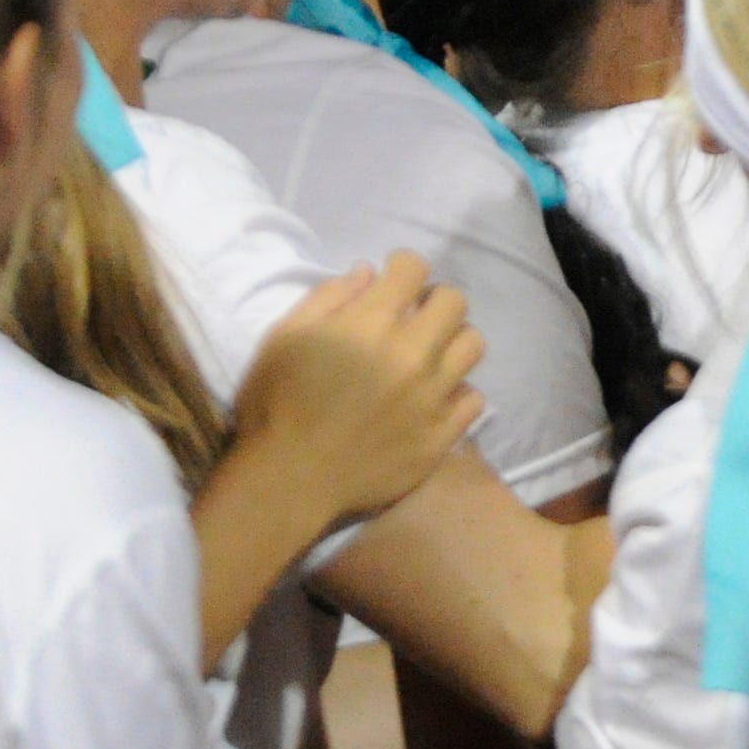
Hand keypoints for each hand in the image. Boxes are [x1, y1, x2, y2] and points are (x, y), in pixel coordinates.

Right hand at [234, 252, 484, 523]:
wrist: (288, 482)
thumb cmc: (275, 403)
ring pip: (472, 346)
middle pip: (454, 302)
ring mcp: (431, 398)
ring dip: (450, 341)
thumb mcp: (285, 336)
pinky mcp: (440, 437)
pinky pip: (473, 399)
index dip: (403, 267)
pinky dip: (456, 391)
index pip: (415, 268)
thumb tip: (370, 272)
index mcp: (370, 323)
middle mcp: (411, 355)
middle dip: (433, 299)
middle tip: (413, 316)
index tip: (393, 278)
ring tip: (428, 355)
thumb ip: (329, 297)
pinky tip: (431, 396)